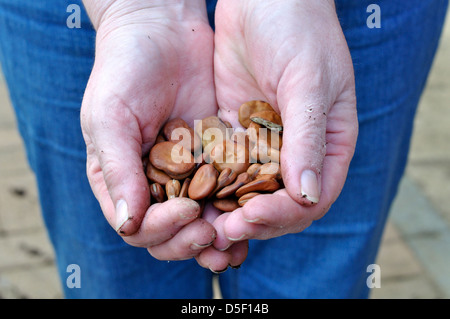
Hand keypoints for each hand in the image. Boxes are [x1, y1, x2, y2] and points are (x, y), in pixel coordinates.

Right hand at [80, 0, 220, 260]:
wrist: (162, 30)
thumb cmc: (124, 70)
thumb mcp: (109, 117)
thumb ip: (118, 170)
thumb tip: (128, 224)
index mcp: (122, 181)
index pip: (138, 228)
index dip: (162, 230)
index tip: (187, 211)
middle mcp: (154, 184)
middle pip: (170, 234)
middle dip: (190, 241)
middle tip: (212, 235)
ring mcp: (187, 174)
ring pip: (201, 221)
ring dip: (217, 239)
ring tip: (236, 245)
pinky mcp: (216, 158)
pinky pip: (227, 191)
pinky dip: (238, 209)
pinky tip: (253, 214)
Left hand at [209, 0, 357, 249]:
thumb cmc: (299, 30)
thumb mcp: (309, 80)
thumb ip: (308, 137)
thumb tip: (307, 195)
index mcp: (328, 144)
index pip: (312, 197)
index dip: (284, 215)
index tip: (251, 217)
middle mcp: (297, 150)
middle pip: (278, 203)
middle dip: (252, 220)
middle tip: (221, 231)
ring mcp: (264, 143)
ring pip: (247, 191)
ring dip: (227, 211)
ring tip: (202, 225)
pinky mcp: (234, 131)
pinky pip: (223, 167)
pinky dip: (210, 184)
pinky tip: (190, 195)